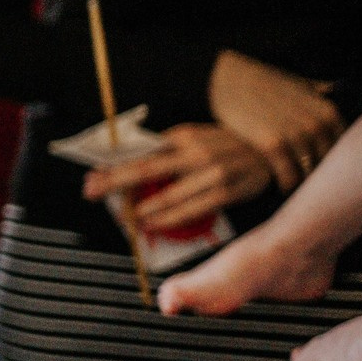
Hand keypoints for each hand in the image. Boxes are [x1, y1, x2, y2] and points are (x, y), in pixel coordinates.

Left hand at [82, 123, 271, 233]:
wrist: (269, 152)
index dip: (115, 165)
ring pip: (168, 197)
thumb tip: (127, 163)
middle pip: (147, 170)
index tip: (92, 175)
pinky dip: (168, 220)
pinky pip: (192, 211)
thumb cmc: (225, 145)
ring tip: (125, 217)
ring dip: (141, 210)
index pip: (141, 152)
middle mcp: (196, 153)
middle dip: (115, 183)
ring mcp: (213, 174)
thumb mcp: (194, 137)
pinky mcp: (227, 193)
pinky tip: (152, 224)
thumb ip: (165, 149)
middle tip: (92, 192)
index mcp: (183, 136)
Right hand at [208, 50, 343, 190]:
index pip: (343, 151)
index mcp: (328, 112)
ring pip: (309, 174)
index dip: (332, 164)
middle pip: (328, 165)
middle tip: (306, 185)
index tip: (320, 171)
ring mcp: (296, 135)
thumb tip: (335, 89)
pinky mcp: (273, 145)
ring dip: (301, 184)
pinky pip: (288, 177)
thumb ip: (320, 91)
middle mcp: (318, 124)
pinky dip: (285, 185)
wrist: (227, 77)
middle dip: (317, 176)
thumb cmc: (263, 83)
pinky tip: (278, 187)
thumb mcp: (299, 84)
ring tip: (293, 187)